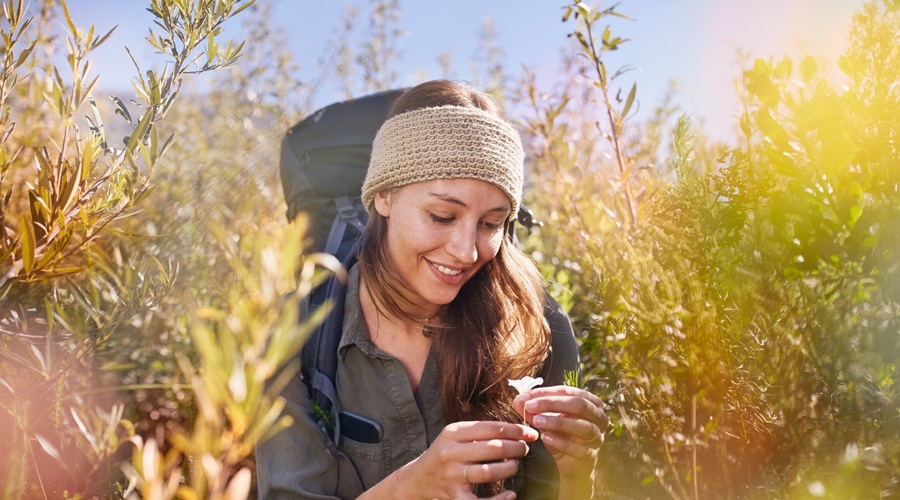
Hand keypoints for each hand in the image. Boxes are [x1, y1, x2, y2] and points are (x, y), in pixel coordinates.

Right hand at [398, 421, 538, 499]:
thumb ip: (479, 431)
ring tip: (516, 465)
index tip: (530, 433)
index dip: (515, 430)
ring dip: (510, 468)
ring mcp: (452, 475)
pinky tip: (510, 494)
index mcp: (452, 433)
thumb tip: (516, 430)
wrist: (417, 479)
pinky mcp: (454, 496)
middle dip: (516, 448)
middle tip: (525, 449)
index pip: (491, 428)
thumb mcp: (454, 436)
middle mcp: (450, 452)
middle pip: (493, 448)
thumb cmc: (444, 454)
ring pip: (489, 471)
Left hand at [513, 386, 608, 485]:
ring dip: (557, 422)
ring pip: (582, 426)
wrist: (569, 463)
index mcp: (591, 402)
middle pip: (579, 404)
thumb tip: (519, 399)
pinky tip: (545, 437)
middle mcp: (599, 417)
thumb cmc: (560, 434)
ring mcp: (597, 437)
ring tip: (536, 421)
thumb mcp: (546, 418)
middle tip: (530, 406)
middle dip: (552, 403)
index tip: (526, 396)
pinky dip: (561, 442)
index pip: (569, 391)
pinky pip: (578, 448)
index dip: (547, 393)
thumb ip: (534, 408)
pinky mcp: (591, 455)